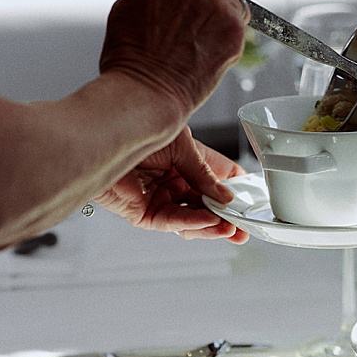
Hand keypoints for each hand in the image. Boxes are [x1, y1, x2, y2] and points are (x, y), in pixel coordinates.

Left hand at [95, 126, 248, 243]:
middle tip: (244, 228)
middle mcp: (175, 181)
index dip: (236, 193)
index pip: (219, 181)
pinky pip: (173, 220)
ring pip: (192, 219)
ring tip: (231, 229)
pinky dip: (193, 222)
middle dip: (227, 219)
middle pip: (207, 206)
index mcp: (188, 162)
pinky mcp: (144, 213)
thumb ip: (205, 174)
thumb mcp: (185, 147)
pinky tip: (209, 222)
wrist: (105, 133)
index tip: (251, 204)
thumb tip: (226, 195)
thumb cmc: (139, 127)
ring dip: (213, 225)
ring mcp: (161, 198)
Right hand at [99, 0, 248, 117]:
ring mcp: (219, 6)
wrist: (146, 92)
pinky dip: (230, 31)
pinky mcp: (235, 30)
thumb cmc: (132, 58)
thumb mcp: (129, 4)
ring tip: (201, 34)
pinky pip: (241, 21)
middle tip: (196, 15)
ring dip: (222, 10)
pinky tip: (210, 45)